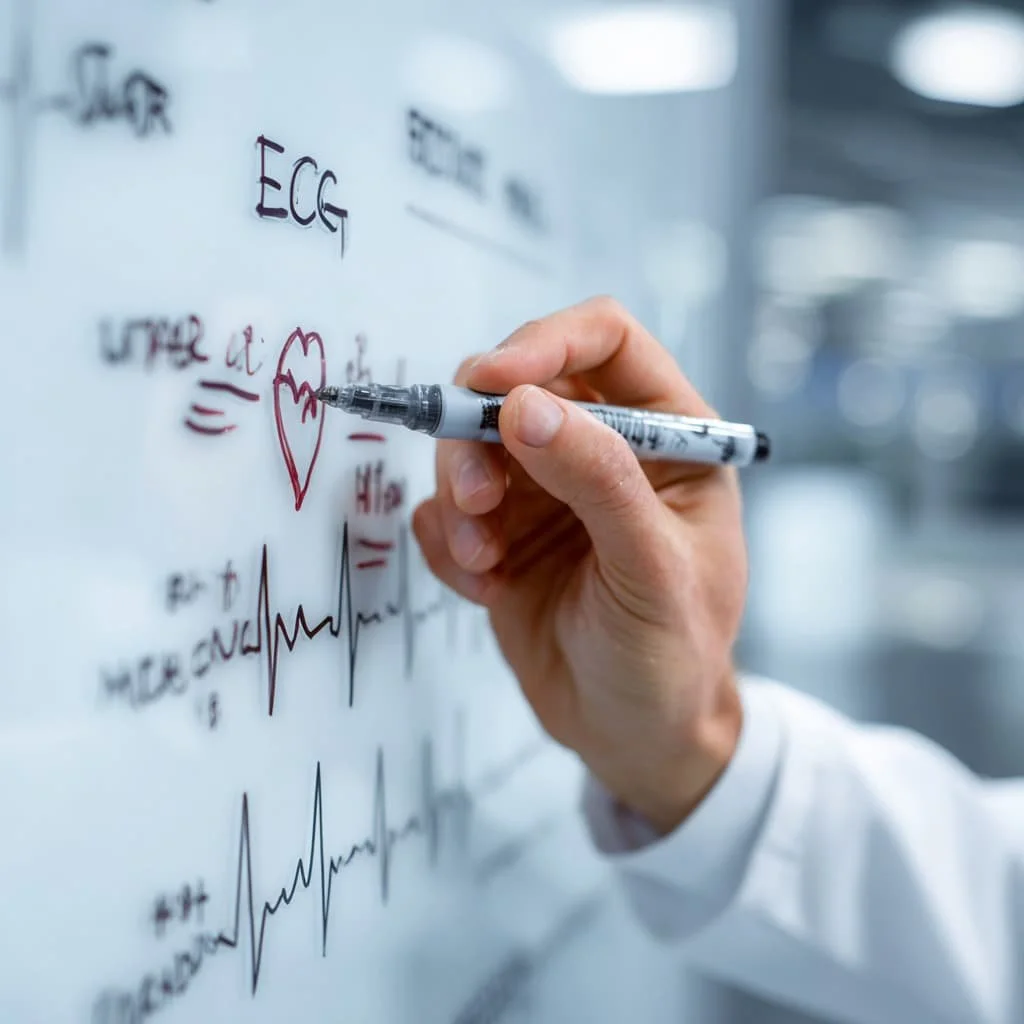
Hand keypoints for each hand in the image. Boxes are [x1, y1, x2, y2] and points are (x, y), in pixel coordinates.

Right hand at [412, 297, 746, 833]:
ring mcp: (546, 492)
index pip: (605, 340)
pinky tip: (484, 588)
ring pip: (471, 446)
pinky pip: (448, 510)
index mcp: (667, 436)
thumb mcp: (650, 569)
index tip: (490, 385)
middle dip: (479, 434)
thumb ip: (597, 481)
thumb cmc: (672, 654)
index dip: (544, 343)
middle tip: (475, 497)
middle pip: (517, 387)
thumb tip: (520, 405)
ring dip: (461, 495)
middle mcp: (603, 449)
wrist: (634, 736)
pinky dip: (450, 542)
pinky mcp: (502, 534)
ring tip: (483, 561)